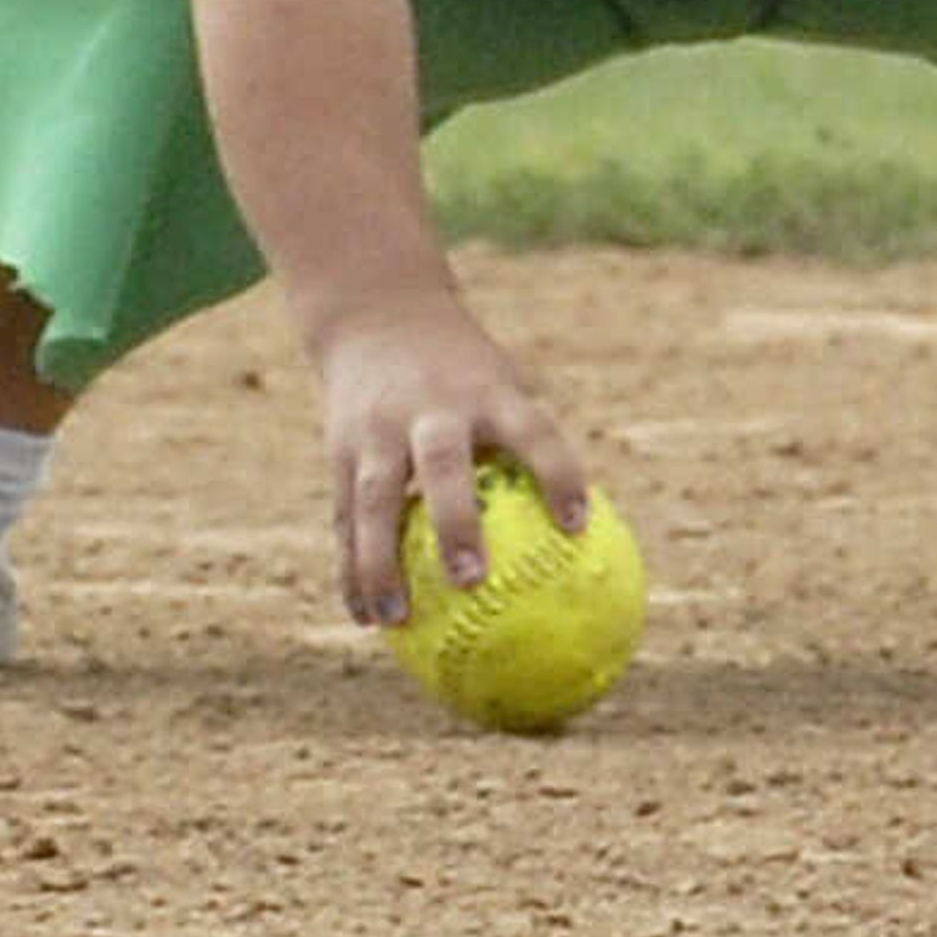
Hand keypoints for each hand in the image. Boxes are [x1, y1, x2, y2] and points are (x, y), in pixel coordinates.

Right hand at [304, 288, 590, 627]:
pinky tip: (364, 616)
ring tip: (393, 621)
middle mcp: (431, 409)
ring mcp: (380, 428)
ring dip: (380, 561)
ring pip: (375, 498)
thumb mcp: (504, 383)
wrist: (377, 315)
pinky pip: (345, 515)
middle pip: (443, 465)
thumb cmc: (464, 370)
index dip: (556, 473)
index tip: (577, 526)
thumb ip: (537, 445)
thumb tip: (595, 533)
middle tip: (472, 580)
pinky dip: (351, 566)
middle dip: (455, 520)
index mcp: (486, 392)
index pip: (532, 430)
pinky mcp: (341, 449)